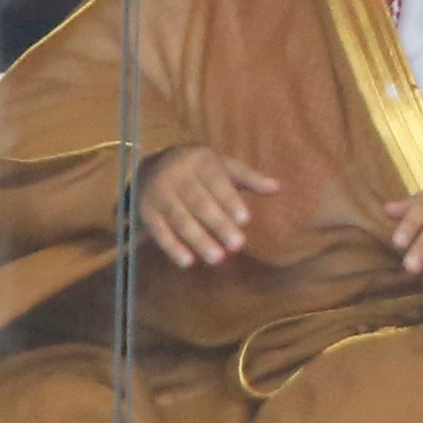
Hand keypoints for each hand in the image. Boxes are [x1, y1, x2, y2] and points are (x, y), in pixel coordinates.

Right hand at [138, 145, 280, 268]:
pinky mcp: (146, 212)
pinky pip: (159, 231)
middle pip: (198, 203)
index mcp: (199, 160)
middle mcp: (176, 175)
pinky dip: (172, 247)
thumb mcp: (222, 166)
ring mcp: (158, 194)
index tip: (246, 220)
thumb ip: (248, 178)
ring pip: (179, 219)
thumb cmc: (198, 170)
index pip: (216, 181)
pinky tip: (188, 262)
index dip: (230, 201)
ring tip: (218, 258)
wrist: (148, 167)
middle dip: (218, 225)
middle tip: (238, 246)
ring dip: (198, 240)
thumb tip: (277, 188)